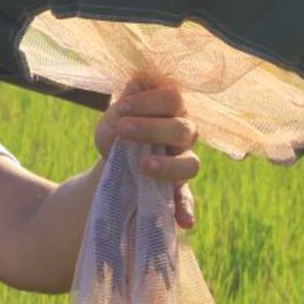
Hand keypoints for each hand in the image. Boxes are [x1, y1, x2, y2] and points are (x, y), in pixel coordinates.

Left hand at [95, 77, 199, 228]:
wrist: (112, 161)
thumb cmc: (117, 131)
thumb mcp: (115, 116)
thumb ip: (128, 100)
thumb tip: (137, 81)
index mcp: (171, 111)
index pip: (173, 98)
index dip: (149, 102)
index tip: (122, 108)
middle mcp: (183, 136)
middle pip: (183, 129)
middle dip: (152, 129)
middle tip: (124, 131)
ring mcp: (181, 164)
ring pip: (191, 165)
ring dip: (168, 166)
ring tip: (143, 167)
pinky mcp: (175, 191)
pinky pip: (186, 201)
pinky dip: (186, 211)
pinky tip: (186, 222)